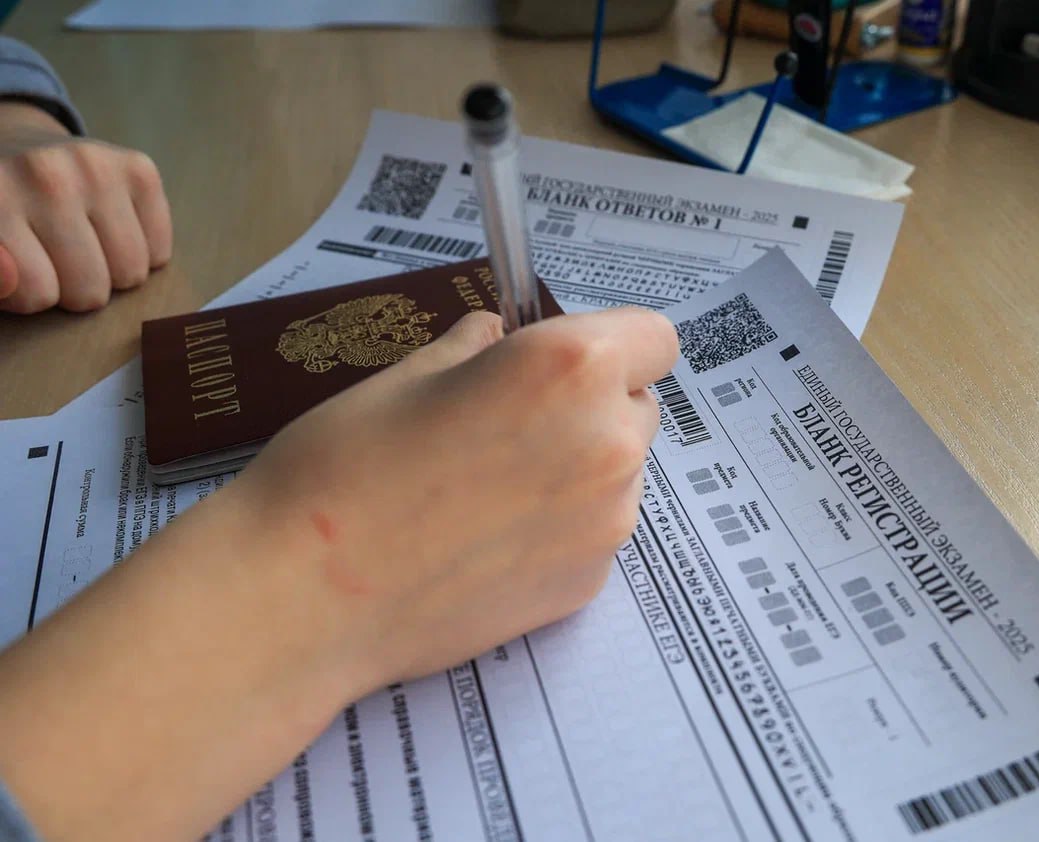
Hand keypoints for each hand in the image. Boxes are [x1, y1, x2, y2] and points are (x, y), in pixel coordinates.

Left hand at [0, 101, 171, 313]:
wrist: (25, 154)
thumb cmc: (4, 218)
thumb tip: (9, 277)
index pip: (36, 292)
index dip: (32, 295)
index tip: (24, 267)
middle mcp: (44, 174)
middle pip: (89, 290)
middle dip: (76, 289)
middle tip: (57, 257)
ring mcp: (97, 168)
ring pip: (131, 274)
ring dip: (112, 274)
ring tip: (86, 245)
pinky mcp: (139, 169)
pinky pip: (159, 252)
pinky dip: (143, 253)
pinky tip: (112, 229)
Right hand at [0, 308, 677, 840]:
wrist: (305, 597)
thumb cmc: (344, 464)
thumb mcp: (409, 375)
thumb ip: (478, 350)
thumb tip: (498, 336)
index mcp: (572, 368)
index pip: (654, 336)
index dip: (612, 339)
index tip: (563, 356)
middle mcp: (611, 443)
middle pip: (638, 406)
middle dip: (594, 404)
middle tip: (513, 423)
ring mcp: (607, 523)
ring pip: (620, 473)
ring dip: (579, 468)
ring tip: (488, 489)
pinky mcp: (588, 585)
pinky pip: (593, 532)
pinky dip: (559, 528)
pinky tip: (485, 541)